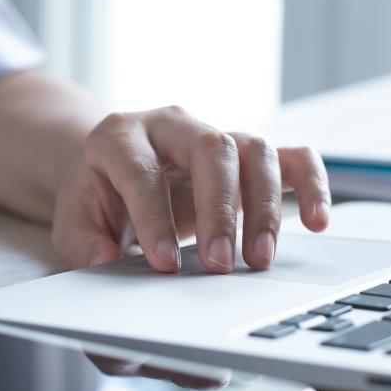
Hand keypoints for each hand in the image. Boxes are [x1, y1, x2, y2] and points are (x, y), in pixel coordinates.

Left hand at [52, 106, 329, 272]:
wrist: (113, 174)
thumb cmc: (98, 202)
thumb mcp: (74, 223)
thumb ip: (83, 244)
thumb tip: (107, 262)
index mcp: (119, 137)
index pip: (142, 171)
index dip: (155, 218)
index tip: (165, 264)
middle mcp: (171, 125)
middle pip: (210, 150)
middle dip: (220, 210)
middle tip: (220, 265)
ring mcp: (214, 134)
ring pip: (254, 150)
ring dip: (263, 207)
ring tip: (260, 260)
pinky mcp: (247, 153)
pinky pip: (292, 155)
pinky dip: (310, 184)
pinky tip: (317, 221)